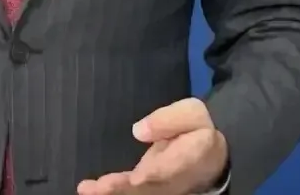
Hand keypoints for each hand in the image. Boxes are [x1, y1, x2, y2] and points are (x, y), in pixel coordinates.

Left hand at [76, 99, 227, 194]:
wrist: (211, 155)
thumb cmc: (198, 128)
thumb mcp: (192, 112)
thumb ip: (169, 119)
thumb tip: (138, 130)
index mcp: (192, 156)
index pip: (173, 167)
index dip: (155, 174)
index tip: (138, 177)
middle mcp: (174, 178)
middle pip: (150, 187)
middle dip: (125, 188)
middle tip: (102, 187)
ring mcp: (160, 186)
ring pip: (138, 193)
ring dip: (114, 192)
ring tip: (89, 189)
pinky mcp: (147, 186)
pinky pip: (130, 191)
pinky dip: (111, 191)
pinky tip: (89, 188)